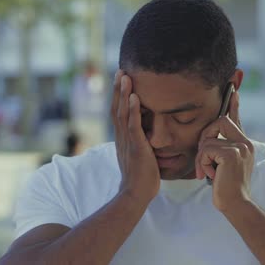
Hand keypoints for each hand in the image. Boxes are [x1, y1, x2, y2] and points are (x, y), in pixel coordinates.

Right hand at [111, 70, 159, 203]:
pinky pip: (133, 125)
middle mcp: (121, 137)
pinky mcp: (136, 147)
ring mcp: (127, 141)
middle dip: (118, 89)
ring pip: (122, 113)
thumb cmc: (142, 177)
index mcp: (122, 139)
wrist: (136, 195)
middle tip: (120, 71)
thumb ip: (141, 144)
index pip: (118, 113)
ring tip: (125, 76)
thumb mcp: (140, 156)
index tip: (121, 81)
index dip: (119, 96)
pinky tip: (134, 97)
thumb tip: (148, 136)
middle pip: (116, 108)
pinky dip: (133, 110)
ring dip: (123, 94)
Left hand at [195, 91, 253, 211]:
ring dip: (201, 157)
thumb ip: (221, 149)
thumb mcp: (224, 164)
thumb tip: (209, 138)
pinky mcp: (232, 154)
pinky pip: (206, 149)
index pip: (236, 119)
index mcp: (245, 143)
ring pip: (208, 139)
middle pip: (219, 121)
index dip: (233, 105)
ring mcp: (240, 147)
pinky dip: (203, 163)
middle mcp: (245, 142)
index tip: (233, 91)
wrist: (236, 205)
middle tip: (203, 157)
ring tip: (207, 172)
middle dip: (204, 137)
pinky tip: (211, 175)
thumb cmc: (226, 187)